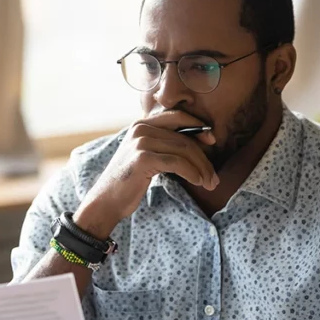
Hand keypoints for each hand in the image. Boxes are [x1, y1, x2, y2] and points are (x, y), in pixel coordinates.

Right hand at [74, 111, 219, 238]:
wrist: (105, 201)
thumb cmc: (128, 182)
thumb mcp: (144, 156)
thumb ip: (162, 144)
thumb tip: (197, 143)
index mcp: (141, 124)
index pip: (177, 118)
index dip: (198, 127)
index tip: (212, 141)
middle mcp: (140, 128)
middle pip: (184, 138)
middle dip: (204, 157)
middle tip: (214, 176)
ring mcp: (141, 142)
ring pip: (184, 150)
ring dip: (201, 168)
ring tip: (210, 182)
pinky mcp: (143, 158)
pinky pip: (177, 162)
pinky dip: (192, 173)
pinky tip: (198, 182)